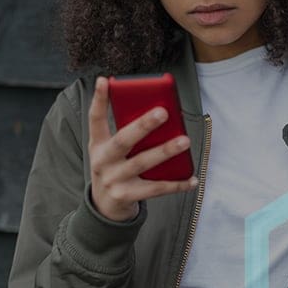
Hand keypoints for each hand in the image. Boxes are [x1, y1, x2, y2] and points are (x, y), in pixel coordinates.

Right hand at [88, 76, 197, 221]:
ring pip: (142, 163)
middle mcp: (103, 161)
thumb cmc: (115, 168)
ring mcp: (113, 180)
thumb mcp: (112, 151)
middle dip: (143, 126)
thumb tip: (161, 115)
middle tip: (163, 112)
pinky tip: (192, 179)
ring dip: (165, 151)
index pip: (95, 119)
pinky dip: (176, 184)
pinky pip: (155, 189)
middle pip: (123, 140)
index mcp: (98, 144)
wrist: (104, 207)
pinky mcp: (126, 196)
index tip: (104, 80)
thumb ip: (130, 134)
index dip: (99, 99)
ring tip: (185, 141)